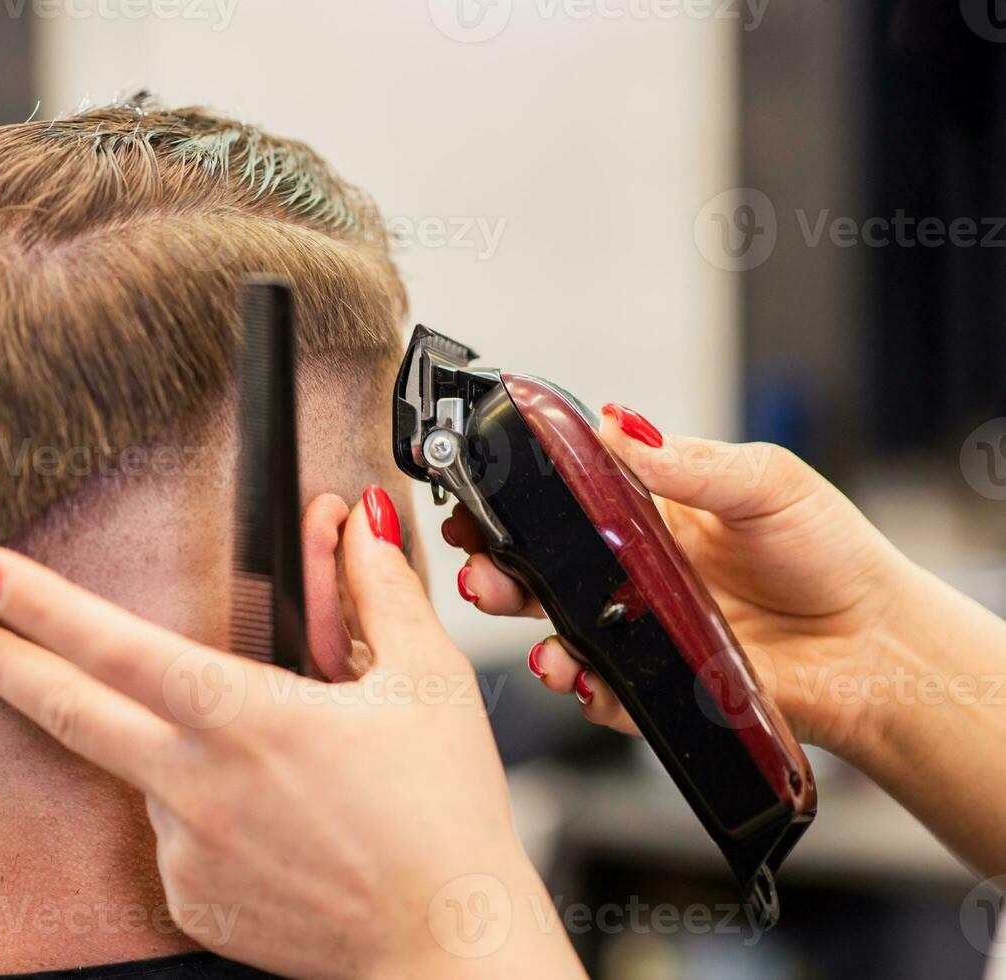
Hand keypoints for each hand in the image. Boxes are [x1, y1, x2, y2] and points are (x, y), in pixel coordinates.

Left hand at [0, 487, 583, 979]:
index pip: (114, 647)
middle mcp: (197, 787)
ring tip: (295, 780)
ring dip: (182, 752)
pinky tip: (281, 828)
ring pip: (150, 773)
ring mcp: (185, 852)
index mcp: (248, 719)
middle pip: (67, 713)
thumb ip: (379, 590)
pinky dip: (206, 813)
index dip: (36, 602)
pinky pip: (176, 837)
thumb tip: (357, 518)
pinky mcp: (189, 901)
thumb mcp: (428, 684)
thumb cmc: (446, 818)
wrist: (445, 949)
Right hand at [445, 403, 915, 760]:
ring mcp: (641, 630)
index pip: (561, 499)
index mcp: (648, 513)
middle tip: (480, 572)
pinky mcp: (657, 685)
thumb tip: (621, 424)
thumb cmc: (832, 556)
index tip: (478, 500)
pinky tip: (589, 681)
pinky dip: (588, 691)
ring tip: (541, 642)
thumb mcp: (766, 483)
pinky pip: (605, 692)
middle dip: (495, 572)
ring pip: (558, 633)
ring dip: (534, 637)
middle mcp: (632, 573)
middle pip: (539, 570)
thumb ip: (689, 461)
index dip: (512, 502)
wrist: (880, 648)